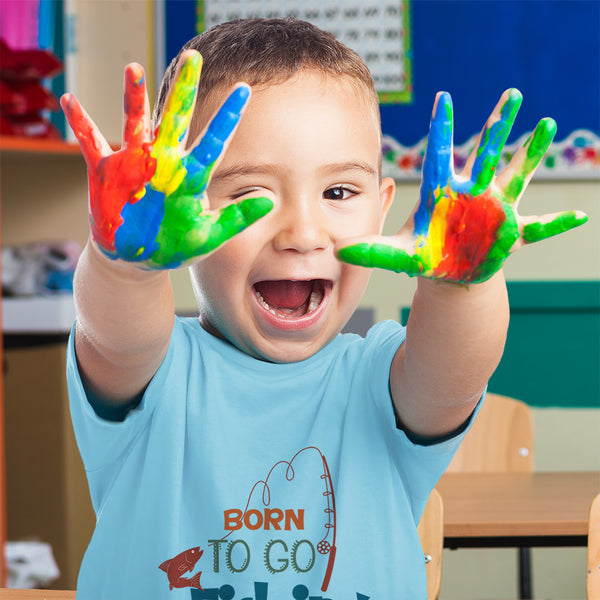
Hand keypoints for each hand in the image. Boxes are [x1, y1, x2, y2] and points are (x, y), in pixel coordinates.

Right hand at [61, 50, 272, 268]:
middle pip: (176, 119)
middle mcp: (164, 162)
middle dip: (184, 90)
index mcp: (189, 176)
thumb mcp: (208, 236)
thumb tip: (270, 201)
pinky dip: (81, 123)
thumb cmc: (174, 246)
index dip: (228, 117)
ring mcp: (135, 163)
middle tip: (193, 57)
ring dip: (134, 97)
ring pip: (135, 122)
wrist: (137, 259)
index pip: (213, 142)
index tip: (244, 90)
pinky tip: (70, 101)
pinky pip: (91, 143)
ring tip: (134, 69)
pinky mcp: (107, 172)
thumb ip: (236, 220)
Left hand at [337, 89, 586, 283]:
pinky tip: (581, 217)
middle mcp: (472, 193)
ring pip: (517, 175)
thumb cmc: (424, 254)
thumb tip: (338, 253)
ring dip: (533, 153)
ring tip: (548, 124)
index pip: (440, 155)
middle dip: (498, 126)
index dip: (441, 129)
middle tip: (512, 94)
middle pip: (486, 153)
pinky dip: (558, 225)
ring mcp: (494, 209)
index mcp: (442, 193)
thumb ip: (371, 252)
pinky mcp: (510, 232)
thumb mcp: (397, 253)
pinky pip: (539, 228)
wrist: (448, 272)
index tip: (443, 98)